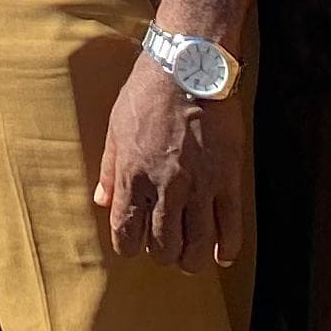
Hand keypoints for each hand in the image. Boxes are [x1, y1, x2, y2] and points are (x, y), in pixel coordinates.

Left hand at [96, 54, 241, 269]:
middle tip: (167, 250)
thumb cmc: (147, 94)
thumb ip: (108, 168)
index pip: (126, 230)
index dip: (129, 247)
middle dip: (163, 255)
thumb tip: (101, 200)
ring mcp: (198, 187)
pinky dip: (226, 248)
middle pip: (163, 245)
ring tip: (191, 259)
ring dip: (192, 260)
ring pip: (196, 245)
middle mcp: (163, 188)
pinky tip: (222, 255)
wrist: (188, 70)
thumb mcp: (115, 127)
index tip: (134, 247)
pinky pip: (229, 227)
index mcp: (131, 176)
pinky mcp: (227, 181)